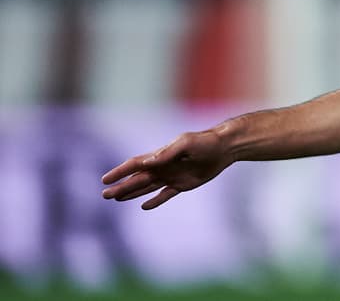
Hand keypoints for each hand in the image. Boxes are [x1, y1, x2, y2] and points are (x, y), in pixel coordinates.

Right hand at [102, 130, 232, 209]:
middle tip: (105, 195)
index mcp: (160, 156)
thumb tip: (146, 162)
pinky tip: (144, 206)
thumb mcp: (186, 144)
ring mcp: (172, 176)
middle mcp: (163, 167)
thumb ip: (166, 153)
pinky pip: (165, 194)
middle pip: (137, 179)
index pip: (135, 164)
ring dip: (132, 193)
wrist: (225, 147)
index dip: (119, 172)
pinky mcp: (183, 184)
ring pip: (147, 188)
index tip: (105, 180)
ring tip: (116, 198)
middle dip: (121, 186)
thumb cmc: (205, 142)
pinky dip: (155, 201)